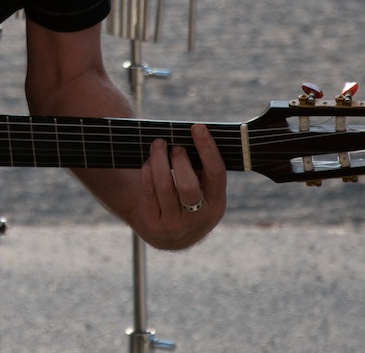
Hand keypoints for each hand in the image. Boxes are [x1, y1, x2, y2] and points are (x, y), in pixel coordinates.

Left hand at [130, 124, 225, 249]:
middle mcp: (198, 218)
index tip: (198, 127)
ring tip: (158, 145)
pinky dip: (148, 172)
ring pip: (164, 186)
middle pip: (188, 186)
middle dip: (179, 160)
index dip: (208, 149)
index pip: (216, 174)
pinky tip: (149, 162)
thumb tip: (194, 133)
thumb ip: (202, 168)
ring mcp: (174, 225)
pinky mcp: (153, 225)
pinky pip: (148, 192)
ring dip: (159, 160)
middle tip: (175, 146)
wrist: (168, 236)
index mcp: (216, 205)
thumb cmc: (188, 199)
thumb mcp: (203, 191)